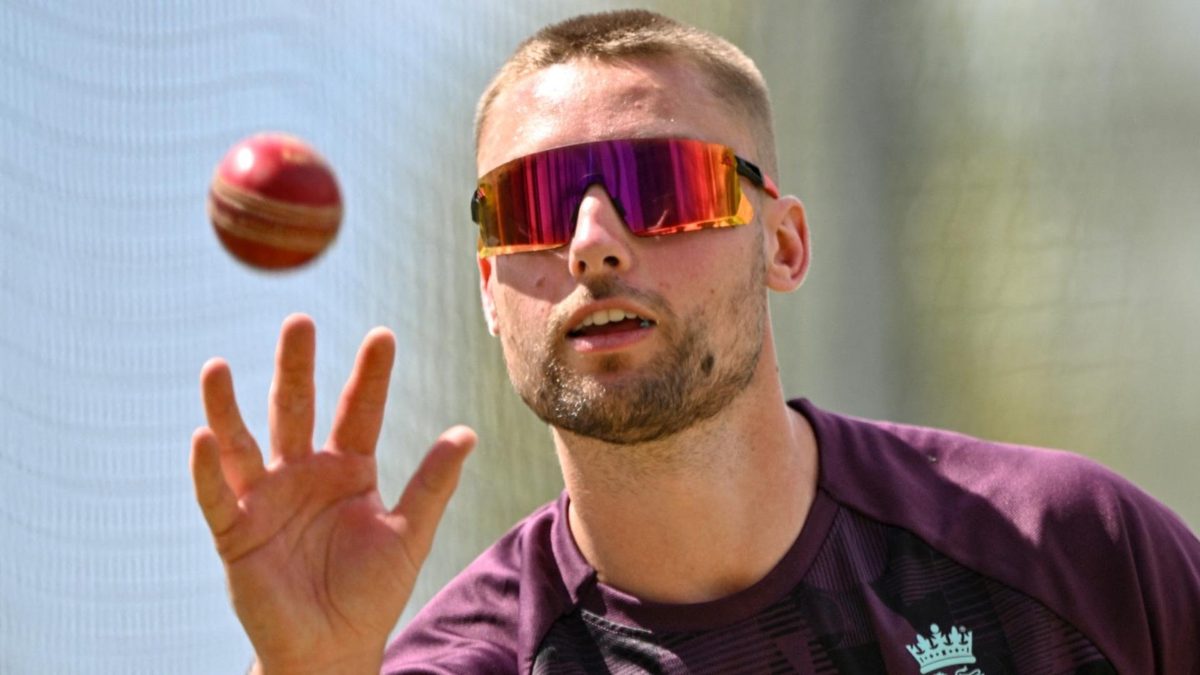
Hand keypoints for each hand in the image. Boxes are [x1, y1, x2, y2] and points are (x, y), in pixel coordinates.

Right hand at [190, 314, 474, 673]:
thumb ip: (432, 484)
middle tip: (299, 322)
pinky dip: (207, 470)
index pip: (358, 410)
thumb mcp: (409, 534)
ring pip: (243, 443)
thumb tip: (467, 433)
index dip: (370, 376)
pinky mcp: (235, 532)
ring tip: (217, 367)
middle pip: (296, 409)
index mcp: (348, 468)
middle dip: (296, 368)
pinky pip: (216, 497)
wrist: (332, 647)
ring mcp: (265, 499)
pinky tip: (203, 438)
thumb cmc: (371, 591)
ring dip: (227, 407)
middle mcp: (303, 473)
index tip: (383, 336)